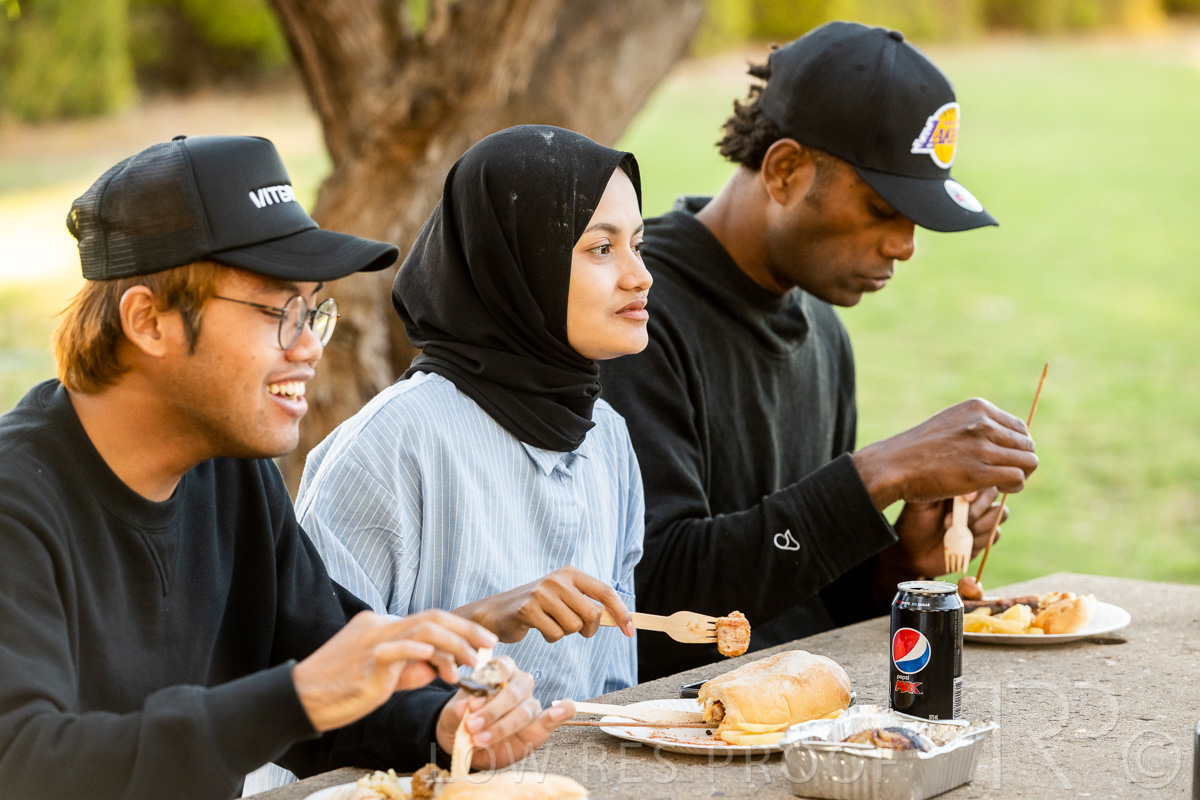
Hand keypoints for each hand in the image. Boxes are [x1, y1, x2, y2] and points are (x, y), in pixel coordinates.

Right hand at [293, 609, 498, 731]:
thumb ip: (412, 667)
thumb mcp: (385, 676)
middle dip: (466, 630)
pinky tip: (437, 658)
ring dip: (454, 643)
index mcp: (382, 624)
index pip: (429, 621)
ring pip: (423, 628)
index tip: (480, 645)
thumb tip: (440, 665)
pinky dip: (418, 650)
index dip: (459, 632)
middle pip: (432, 617)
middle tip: (489, 644)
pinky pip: (396, 648)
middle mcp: (380, 625)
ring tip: (473, 661)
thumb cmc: (342, 689)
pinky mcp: (367, 660)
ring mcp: (373, 639)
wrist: (302, 698)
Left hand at [435, 656, 573, 769]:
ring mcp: (530, 703)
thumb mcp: (452, 716)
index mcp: (499, 671)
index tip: (470, 707)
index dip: (487, 687)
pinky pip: (557, 715)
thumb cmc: (460, 723)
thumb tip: (465, 706)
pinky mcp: (540, 726)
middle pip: (514, 690)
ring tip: (481, 740)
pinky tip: (561, 710)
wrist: (466, 746)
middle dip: (493, 711)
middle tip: (471, 727)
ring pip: (526, 708)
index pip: (501, 668)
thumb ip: (458, 710)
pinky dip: (562, 711)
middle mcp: (517, 683)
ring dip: (504, 726)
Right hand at [453, 566, 633, 642]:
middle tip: (576, 629)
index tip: (631, 631)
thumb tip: (622, 620)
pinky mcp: (528, 609)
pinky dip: (550, 637)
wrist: (498, 611)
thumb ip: (589, 605)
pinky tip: (538, 627)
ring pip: (574, 627)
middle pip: (592, 614)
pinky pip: (555, 634)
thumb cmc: (538, 608)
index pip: (606, 592)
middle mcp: (558, 579)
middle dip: (588, 629)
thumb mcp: (565, 598)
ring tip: (550, 623)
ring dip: (564, 633)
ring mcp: (542, 593)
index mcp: (571, 573)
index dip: (622, 613)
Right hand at [852, 398, 1037, 510]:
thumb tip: (1006, 437)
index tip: (1000, 459)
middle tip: (1001, 474)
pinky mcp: (978, 473)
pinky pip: (1017, 478)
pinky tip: (995, 488)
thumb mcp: (951, 423)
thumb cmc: (919, 448)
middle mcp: (983, 423)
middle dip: (1020, 462)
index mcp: (978, 408)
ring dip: (1019, 475)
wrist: (894, 464)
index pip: (1020, 427)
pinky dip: (1013, 487)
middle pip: (1027, 444)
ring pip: (1028, 462)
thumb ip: (977, 425)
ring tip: (998, 482)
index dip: (1015, 447)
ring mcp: (981, 447)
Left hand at [888, 489, 1009, 578]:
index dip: (977, 487)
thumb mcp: (919, 501)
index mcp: (958, 486)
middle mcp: (972, 500)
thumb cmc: (913, 522)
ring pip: (1000, 513)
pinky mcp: (982, 538)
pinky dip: (981, 538)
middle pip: (993, 493)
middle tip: (949, 520)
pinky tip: (962, 542)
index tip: (965, 498)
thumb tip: (954, 474)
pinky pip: (996, 534)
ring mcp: (980, 519)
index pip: (980, 477)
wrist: (912, 553)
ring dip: (981, 523)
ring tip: (954, 531)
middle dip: (977, 508)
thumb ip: (935, 486)